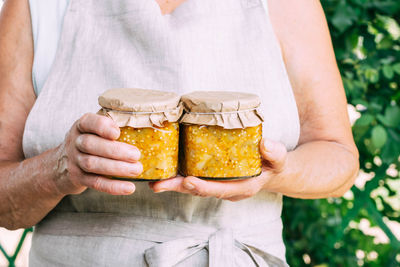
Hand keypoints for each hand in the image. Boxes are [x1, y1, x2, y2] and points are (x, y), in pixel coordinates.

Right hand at [52, 113, 142, 195]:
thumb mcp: (94, 130)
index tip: (117, 132)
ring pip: (93, 164)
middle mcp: (75, 141)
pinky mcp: (78, 178)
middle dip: (115, 150)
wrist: (60, 165)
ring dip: (117, 168)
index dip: (102, 126)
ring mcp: (74, 161)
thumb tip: (148, 126)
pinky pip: (95, 183)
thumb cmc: (90, 142)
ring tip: (137, 169)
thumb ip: (111, 126)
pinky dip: (113, 186)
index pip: (88, 122)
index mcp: (82, 126)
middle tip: (137, 155)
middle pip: (90, 144)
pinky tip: (129, 187)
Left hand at [149, 139, 286, 200]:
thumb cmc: (274, 165)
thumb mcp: (279, 160)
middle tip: (158, 185)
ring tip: (153, 180)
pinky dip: (178, 176)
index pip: (220, 189)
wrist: (272, 171)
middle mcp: (226, 189)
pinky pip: (194, 179)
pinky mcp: (212, 178)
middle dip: (177, 188)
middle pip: (200, 190)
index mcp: (242, 187)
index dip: (203, 187)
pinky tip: (163, 170)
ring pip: (193, 186)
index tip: (187, 182)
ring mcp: (218, 185)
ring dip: (173, 184)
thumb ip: (276, 154)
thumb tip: (266, 144)